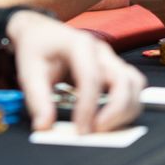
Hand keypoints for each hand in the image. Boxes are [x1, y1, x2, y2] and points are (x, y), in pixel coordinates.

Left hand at [6, 10, 143, 133]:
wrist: (41, 33)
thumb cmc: (37, 49)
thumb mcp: (29, 71)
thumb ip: (37, 100)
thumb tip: (45, 127)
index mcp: (79, 44)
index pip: (91, 77)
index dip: (89, 107)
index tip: (81, 131)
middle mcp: (101, 50)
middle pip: (123, 79)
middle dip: (116, 110)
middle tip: (96, 131)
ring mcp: (111, 59)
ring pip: (135, 83)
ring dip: (126, 109)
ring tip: (105, 128)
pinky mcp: (115, 69)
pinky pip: (133, 86)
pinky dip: (128, 105)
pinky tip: (110, 118)